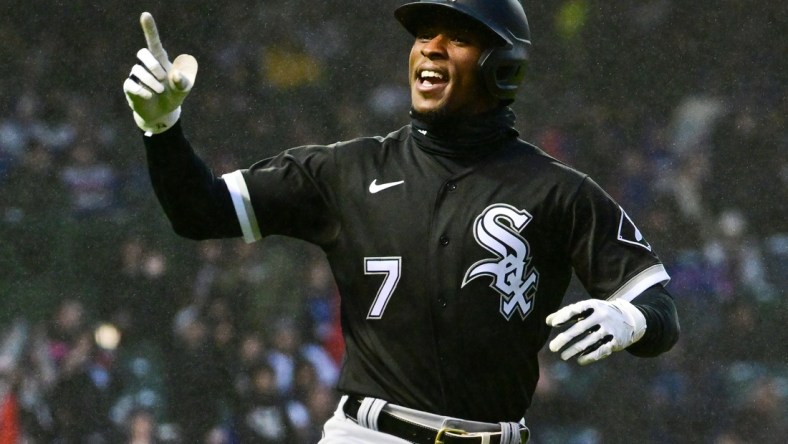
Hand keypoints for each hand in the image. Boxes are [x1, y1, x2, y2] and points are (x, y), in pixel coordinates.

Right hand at [123, 12, 197, 133]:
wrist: (163, 112)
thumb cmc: (174, 95)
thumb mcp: (184, 89)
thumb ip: (183, 81)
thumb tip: (174, 75)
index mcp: (160, 61)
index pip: (153, 42)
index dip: (149, 29)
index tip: (145, 15)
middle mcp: (147, 65)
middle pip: (142, 53)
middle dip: (152, 64)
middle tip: (163, 77)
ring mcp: (137, 76)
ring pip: (137, 70)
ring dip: (151, 81)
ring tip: (160, 91)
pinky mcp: (130, 88)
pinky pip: (130, 84)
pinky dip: (141, 90)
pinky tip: (149, 96)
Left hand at [545, 298, 645, 364]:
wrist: (630, 318)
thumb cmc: (599, 313)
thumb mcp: (587, 309)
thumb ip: (568, 314)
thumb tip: (547, 321)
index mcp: (593, 305)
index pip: (576, 309)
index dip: (564, 316)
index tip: (553, 324)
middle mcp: (602, 316)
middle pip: (580, 328)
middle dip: (565, 338)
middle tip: (552, 347)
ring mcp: (609, 329)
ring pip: (589, 341)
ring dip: (574, 350)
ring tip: (563, 356)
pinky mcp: (616, 342)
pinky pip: (600, 351)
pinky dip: (589, 357)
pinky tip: (579, 361)